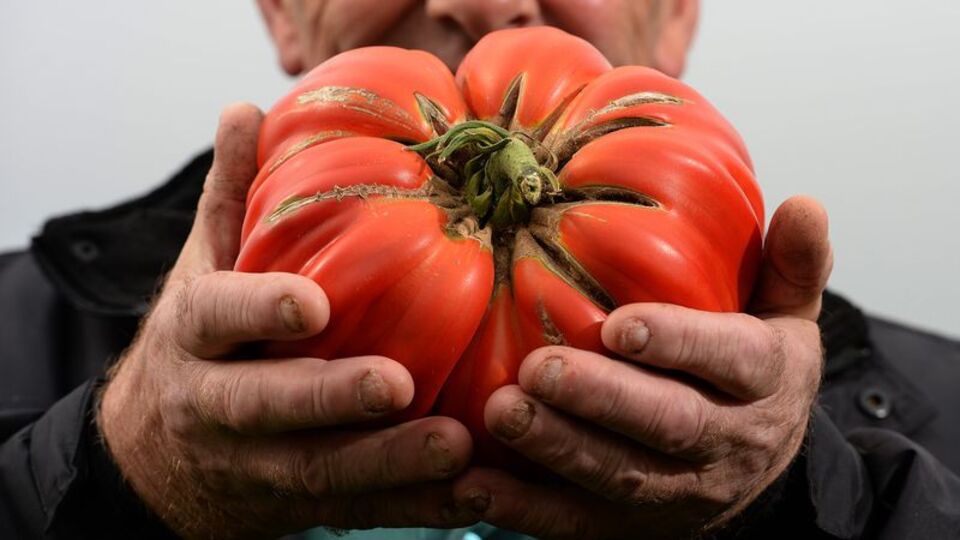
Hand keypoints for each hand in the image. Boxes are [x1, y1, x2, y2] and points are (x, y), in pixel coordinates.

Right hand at [98, 104, 475, 538]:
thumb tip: (246, 110)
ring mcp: (255, 464)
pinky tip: (471, 496)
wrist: (155, 460)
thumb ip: (230, 197)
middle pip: (268, 407)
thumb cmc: (198, 346)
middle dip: (329, 400)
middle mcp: (218, 405)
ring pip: (317, 472)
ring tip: (455, 449)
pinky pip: (356, 512)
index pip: (218, 317)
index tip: (314, 304)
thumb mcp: (199, 267)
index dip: (260, 310)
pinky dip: (413, 509)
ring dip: (386, 465)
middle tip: (397, 384)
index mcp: (195, 335)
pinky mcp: (298, 503)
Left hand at [456, 197, 831, 538]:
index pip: (731, 359)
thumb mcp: (788, 316)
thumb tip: (806, 204)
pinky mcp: (629, 526)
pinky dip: (524, 510)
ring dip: (557, 450)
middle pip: (667, 425)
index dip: (679, 343)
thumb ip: (794, 264)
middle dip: (604, 401)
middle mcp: (725, 442)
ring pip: (618, 476)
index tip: (621, 325)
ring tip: (500, 413)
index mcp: (762, 379)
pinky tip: (474, 487)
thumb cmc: (755, 375)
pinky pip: (576, 525)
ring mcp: (676, 492)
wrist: (759, 475)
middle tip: (541, 369)